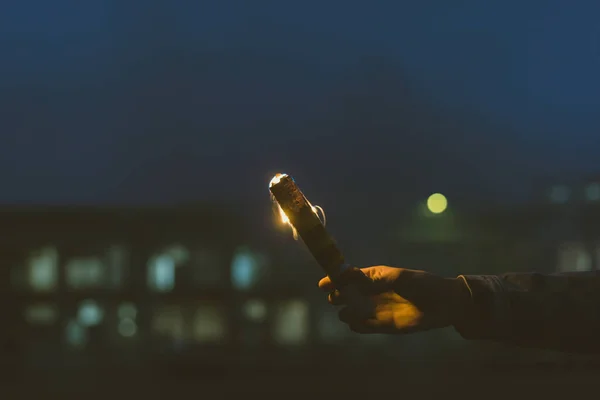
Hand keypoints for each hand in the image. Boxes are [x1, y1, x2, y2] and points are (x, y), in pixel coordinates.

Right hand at [318, 266, 468, 333]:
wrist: (443, 304)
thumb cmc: (421, 285)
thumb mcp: (398, 278)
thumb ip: (374, 279)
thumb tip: (351, 276)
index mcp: (375, 277)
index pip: (349, 277)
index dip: (335, 279)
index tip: (323, 284)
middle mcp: (373, 292)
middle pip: (347, 294)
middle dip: (338, 295)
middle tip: (335, 298)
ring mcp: (377, 309)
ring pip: (353, 312)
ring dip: (347, 312)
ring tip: (346, 313)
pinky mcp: (383, 325)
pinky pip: (364, 326)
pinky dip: (357, 326)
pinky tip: (353, 324)